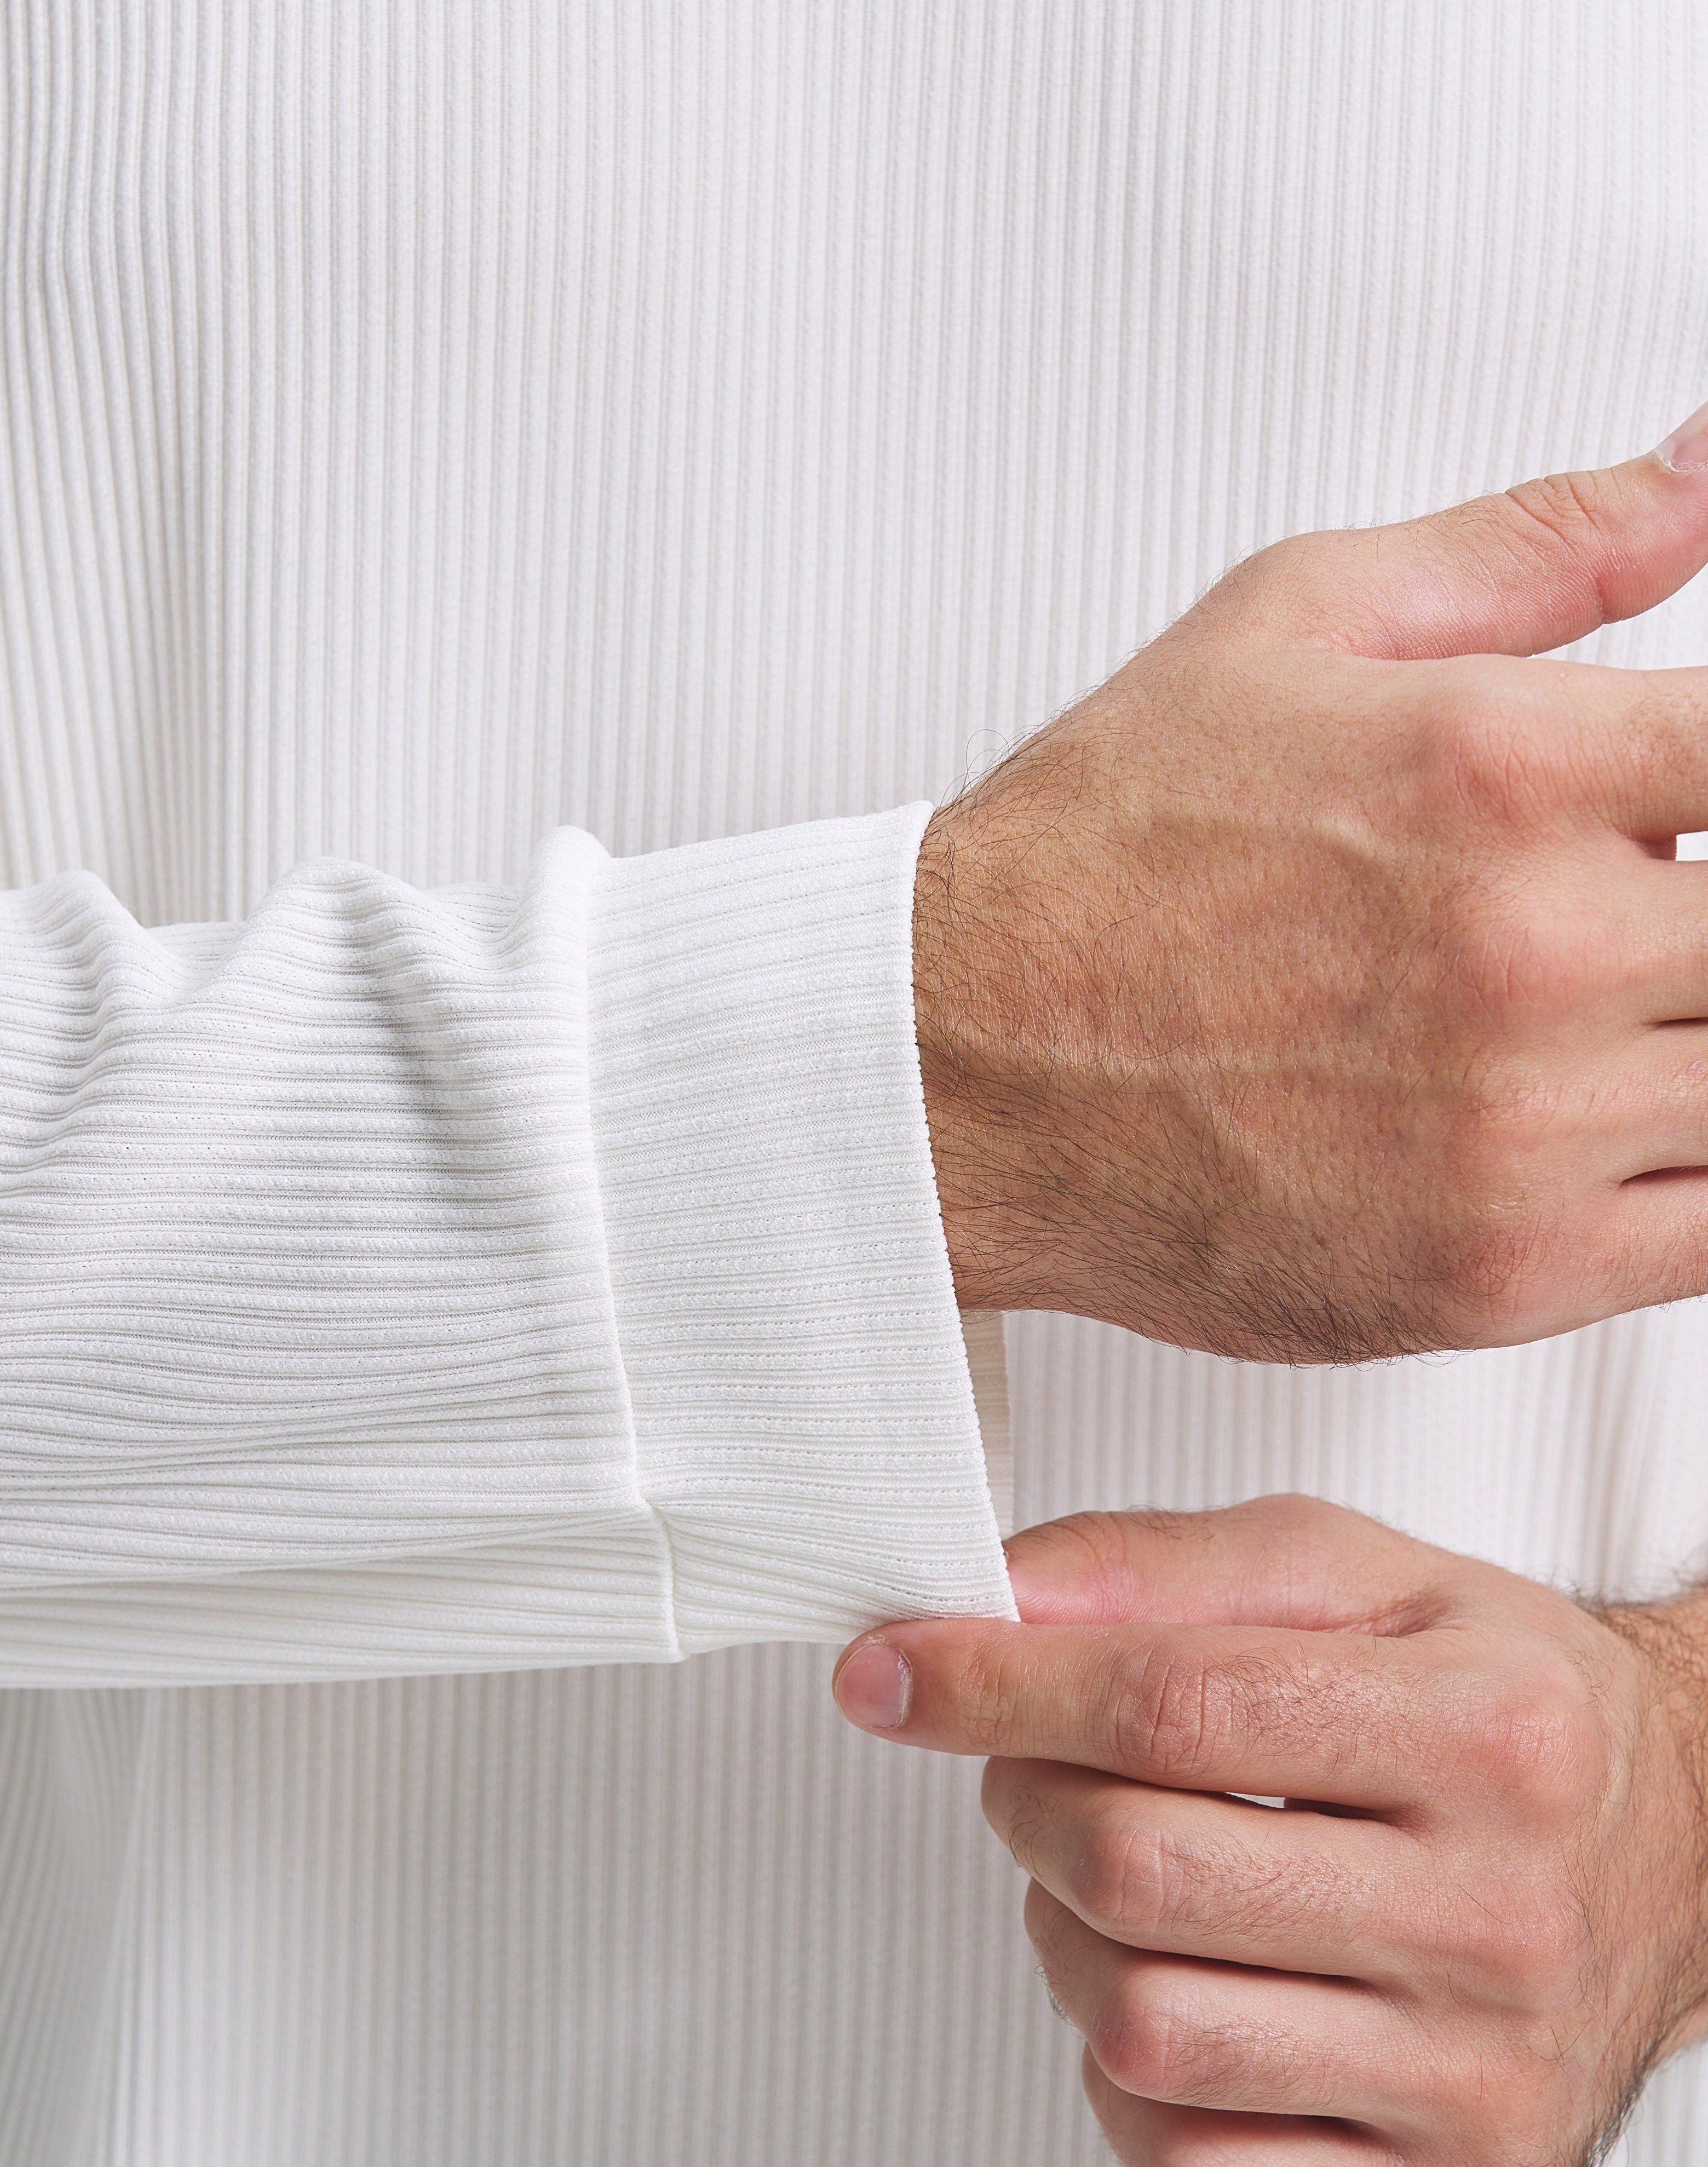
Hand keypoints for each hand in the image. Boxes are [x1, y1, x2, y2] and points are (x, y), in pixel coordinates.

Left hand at [831, 1497, 1707, 2166]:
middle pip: (1138, 1871)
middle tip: (1033, 1764)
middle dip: (1023, 1798)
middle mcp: (1501, 1918)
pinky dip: (1130, 2080)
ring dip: (1067, 1938)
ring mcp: (1481, 2080)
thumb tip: (991, 1598)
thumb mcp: (1366, 1576)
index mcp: (1490, 1734)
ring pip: (1142, 2030)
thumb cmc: (1504, 1710)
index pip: (1172, 1705)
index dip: (993, 1682)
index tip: (895, 1670)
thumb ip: (1168, 1567)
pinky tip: (1185, 1992)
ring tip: (1124, 1881)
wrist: (1690, 1856)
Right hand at [916, 407, 1707, 1361]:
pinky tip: (1619, 1122)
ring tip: (1607, 1009)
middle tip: (1636, 913)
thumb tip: (1698, 472)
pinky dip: (1695, 1171)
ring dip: (1693, 1033)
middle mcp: (1534, 950)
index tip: (1697, 799)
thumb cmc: (1094, 862)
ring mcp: (1525, 1130)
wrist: (953, 1070)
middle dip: (1704, 908)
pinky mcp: (1500, 1273)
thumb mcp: (1294, 621)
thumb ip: (1533, 546)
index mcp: (1505, 764)